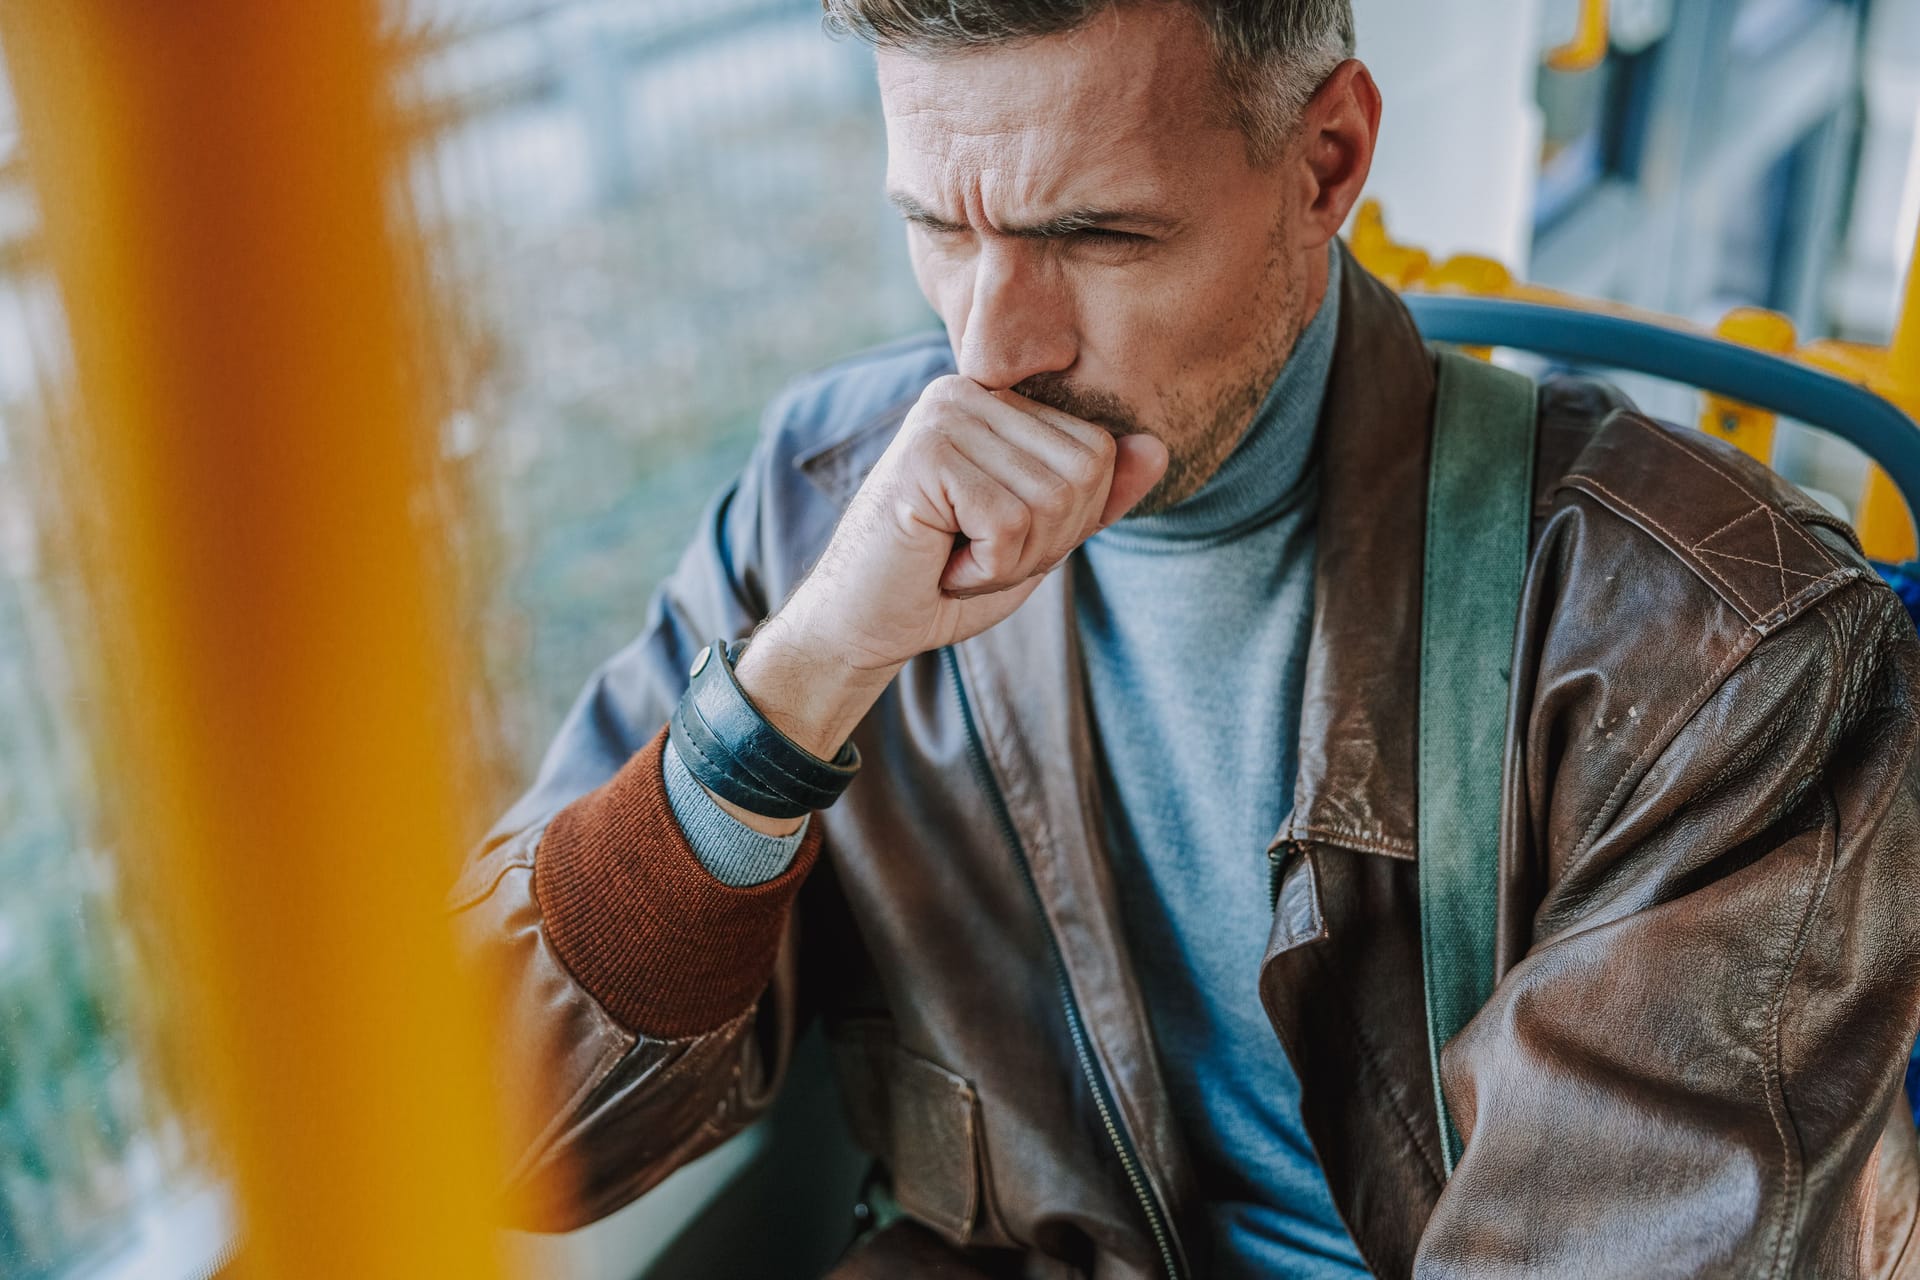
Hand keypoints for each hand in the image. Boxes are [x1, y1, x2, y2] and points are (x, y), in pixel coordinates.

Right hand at [732, 374, 1166, 769]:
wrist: (861, 624)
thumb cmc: (947, 579)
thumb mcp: (1040, 538)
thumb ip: (1097, 495)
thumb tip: (1158, 447)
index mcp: (996, 401)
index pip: (1098, 451)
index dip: (1067, 522)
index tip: (999, 538)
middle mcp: (969, 392)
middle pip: (1084, 473)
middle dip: (1045, 541)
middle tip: (976, 553)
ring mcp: (943, 416)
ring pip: (1051, 500)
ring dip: (1013, 558)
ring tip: (956, 556)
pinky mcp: (926, 454)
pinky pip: (1009, 525)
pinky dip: (985, 568)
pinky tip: (939, 563)